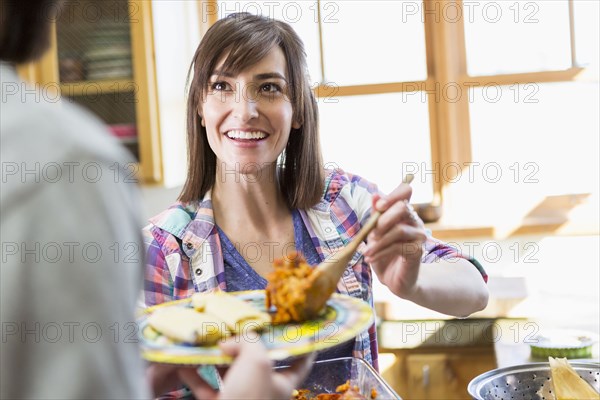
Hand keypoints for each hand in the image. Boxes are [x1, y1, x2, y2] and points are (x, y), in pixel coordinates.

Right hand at [149, 332, 314, 399]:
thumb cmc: (250, 398)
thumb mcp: (257, 362)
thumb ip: (249, 342)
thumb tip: (231, 342)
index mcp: (283, 382)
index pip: (300, 360)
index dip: (302, 342)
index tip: (297, 326)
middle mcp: (264, 390)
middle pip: (259, 362)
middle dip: (247, 345)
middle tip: (238, 327)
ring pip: (231, 373)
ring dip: (218, 358)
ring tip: (209, 341)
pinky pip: (208, 388)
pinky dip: (197, 375)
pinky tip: (186, 363)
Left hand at [363, 180, 426, 297]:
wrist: (393, 278)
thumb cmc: (383, 252)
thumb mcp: (375, 233)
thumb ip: (375, 215)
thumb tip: (375, 195)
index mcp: (404, 212)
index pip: (405, 191)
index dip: (393, 194)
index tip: (378, 206)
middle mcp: (414, 220)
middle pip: (403, 207)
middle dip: (383, 220)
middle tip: (370, 234)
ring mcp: (419, 235)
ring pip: (399, 230)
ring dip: (378, 242)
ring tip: (366, 252)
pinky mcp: (418, 251)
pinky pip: (398, 247)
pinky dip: (380, 252)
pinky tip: (370, 259)